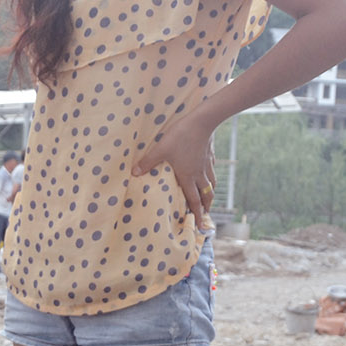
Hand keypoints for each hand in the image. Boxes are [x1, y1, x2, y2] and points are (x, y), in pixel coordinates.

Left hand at [131, 113, 216, 227]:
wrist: (203, 120)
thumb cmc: (181, 136)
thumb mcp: (160, 149)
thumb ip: (148, 162)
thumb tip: (134, 173)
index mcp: (188, 176)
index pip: (193, 200)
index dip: (197, 214)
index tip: (200, 225)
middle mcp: (199, 174)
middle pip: (205, 195)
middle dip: (205, 208)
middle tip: (205, 217)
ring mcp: (206, 164)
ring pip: (210, 184)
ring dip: (209, 194)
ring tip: (208, 200)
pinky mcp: (209, 155)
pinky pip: (211, 170)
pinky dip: (210, 177)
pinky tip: (208, 175)